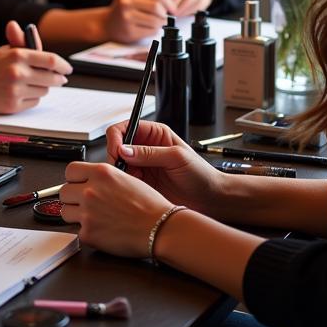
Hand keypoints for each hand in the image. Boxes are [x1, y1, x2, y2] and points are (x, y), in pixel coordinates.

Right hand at [0, 20, 71, 112]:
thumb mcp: (3, 51)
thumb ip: (21, 42)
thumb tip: (32, 30)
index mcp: (17, 55)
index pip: (51, 60)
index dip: (63, 65)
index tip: (67, 68)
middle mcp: (18, 73)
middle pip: (52, 78)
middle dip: (58, 78)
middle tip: (58, 78)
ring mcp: (16, 91)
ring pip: (44, 91)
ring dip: (42, 87)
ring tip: (29, 83)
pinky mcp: (13, 106)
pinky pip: (34, 102)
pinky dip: (32, 97)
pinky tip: (21, 93)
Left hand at [59, 161, 170, 257]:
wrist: (159, 227)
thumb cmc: (150, 205)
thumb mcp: (126, 177)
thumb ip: (103, 177)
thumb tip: (89, 181)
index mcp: (101, 173)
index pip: (70, 170)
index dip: (74, 179)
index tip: (78, 184)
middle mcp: (91, 191)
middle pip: (63, 192)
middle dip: (72, 198)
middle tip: (85, 204)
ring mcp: (87, 213)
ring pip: (64, 212)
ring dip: (75, 215)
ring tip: (93, 218)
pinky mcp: (88, 234)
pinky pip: (77, 232)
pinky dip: (87, 233)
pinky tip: (102, 230)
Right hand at [101, 0, 174, 42]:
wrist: (107, 24)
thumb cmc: (125, 7)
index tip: (172, 6)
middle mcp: (126, 0)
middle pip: (157, 6)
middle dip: (165, 13)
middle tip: (164, 15)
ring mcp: (126, 16)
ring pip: (156, 20)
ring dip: (161, 23)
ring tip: (156, 21)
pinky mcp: (129, 30)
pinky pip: (151, 31)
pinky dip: (154, 30)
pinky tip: (148, 27)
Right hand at [104, 119, 223, 213]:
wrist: (211, 198)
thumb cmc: (201, 174)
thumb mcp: (176, 158)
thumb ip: (149, 153)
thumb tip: (124, 149)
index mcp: (155, 134)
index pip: (126, 127)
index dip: (117, 137)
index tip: (117, 151)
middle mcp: (146, 148)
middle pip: (118, 145)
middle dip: (115, 157)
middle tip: (121, 169)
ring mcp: (143, 166)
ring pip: (119, 164)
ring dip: (120, 172)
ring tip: (131, 181)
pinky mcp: (142, 183)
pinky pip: (125, 180)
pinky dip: (124, 184)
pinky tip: (134, 189)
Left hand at [165, 0, 214, 17]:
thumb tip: (162, 2)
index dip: (173, 0)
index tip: (166, 7)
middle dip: (178, 8)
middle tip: (170, 13)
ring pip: (194, 5)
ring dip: (183, 12)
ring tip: (175, 15)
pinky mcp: (206, 1)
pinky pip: (197, 9)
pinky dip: (188, 13)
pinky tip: (182, 14)